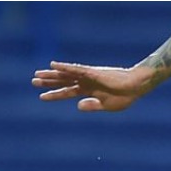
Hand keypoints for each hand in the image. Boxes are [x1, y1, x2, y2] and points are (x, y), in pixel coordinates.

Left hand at [31, 61, 155, 111]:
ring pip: (66, 75)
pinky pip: (76, 69)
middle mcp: (86, 82)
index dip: (55, 95)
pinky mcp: (93, 72)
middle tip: (33, 81)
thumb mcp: (107, 106)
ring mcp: (88, 76)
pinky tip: (53, 65)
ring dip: (51, 74)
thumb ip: (92, 106)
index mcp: (89, 91)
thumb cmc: (126, 97)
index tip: (41, 97)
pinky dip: (64, 67)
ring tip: (37, 74)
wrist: (137, 87)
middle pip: (63, 81)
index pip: (68, 92)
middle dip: (49, 82)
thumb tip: (77, 106)